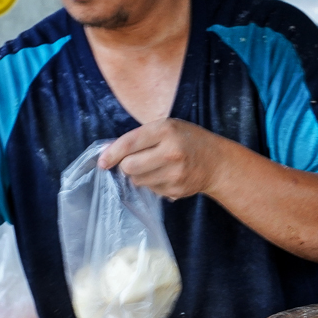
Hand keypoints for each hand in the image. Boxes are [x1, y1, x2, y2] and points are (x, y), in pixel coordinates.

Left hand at [98, 118, 230, 199]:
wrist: (216, 162)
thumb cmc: (186, 140)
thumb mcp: (166, 128)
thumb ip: (139, 138)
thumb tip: (107, 153)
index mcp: (166, 130)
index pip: (129, 144)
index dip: (111, 154)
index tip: (102, 162)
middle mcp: (171, 152)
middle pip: (129, 166)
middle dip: (126, 165)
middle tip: (134, 161)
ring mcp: (174, 173)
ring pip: (137, 180)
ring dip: (138, 175)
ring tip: (154, 166)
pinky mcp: (176, 190)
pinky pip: (150, 190)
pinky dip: (151, 183)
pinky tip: (165, 175)